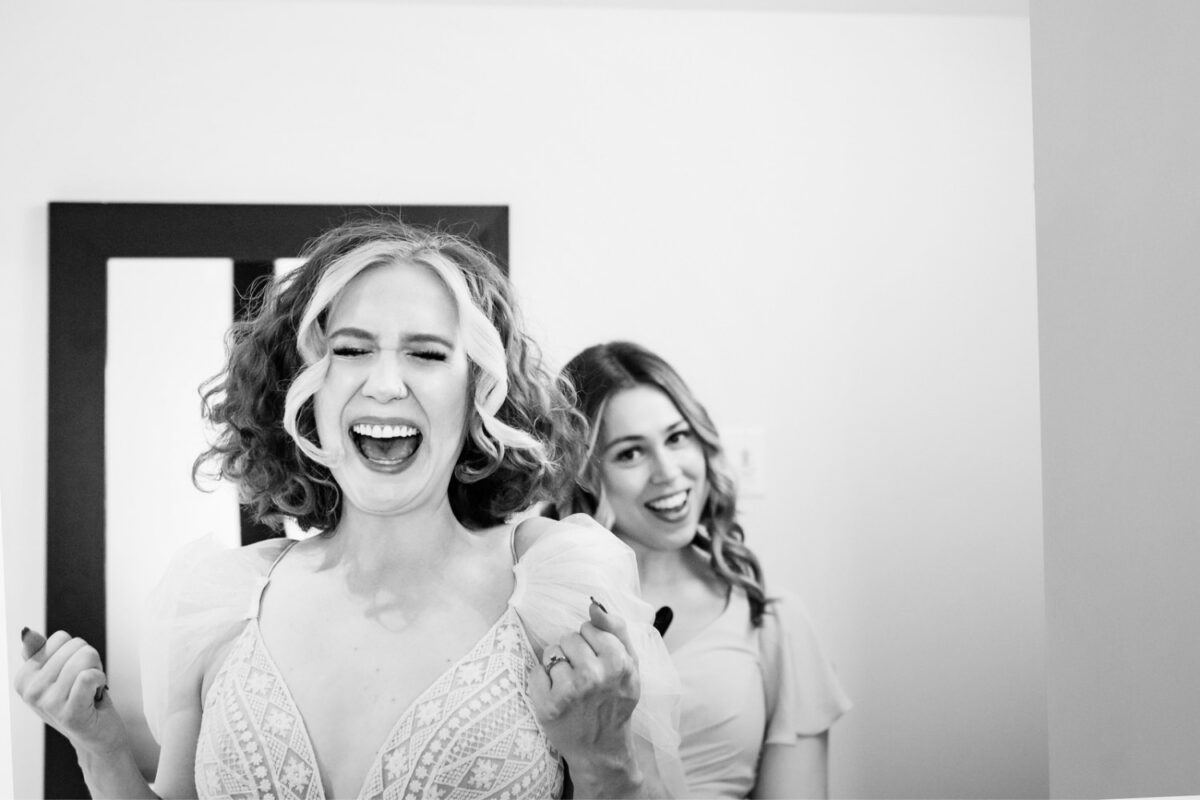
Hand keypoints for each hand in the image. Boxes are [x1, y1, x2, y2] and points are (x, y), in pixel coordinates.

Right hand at [14, 627, 128, 756]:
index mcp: (24, 678)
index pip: (60, 638)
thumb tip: (27, 633)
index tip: (73, 673)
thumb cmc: (80, 700)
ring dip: (97, 671)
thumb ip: (41, 652)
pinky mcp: (69, 714)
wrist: (97, 736)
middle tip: (85, 684)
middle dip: (89, 661)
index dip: (76, 652)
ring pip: (86, 658)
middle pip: (76, 645)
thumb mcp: (56, 674)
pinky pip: (89, 676)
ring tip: (90, 690)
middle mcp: (31, 692)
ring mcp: (48, 704)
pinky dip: (101, 680)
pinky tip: (96, 696)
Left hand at [529, 599, 643, 794]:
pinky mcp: (547, 704)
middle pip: (569, 637)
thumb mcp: (630, 665)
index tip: (598, 661)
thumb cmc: (615, 700)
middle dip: (574, 652)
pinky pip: (536, 671)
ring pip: (551, 651)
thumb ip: (617, 629)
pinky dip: (542, 680)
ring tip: (571, 686)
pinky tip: (557, 695)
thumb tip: (594, 605)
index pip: (589, 628)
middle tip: (584, 676)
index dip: (591, 643)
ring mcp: (569, 691)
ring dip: (557, 665)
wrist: (601, 748)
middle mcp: (594, 676)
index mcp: (618, 663)